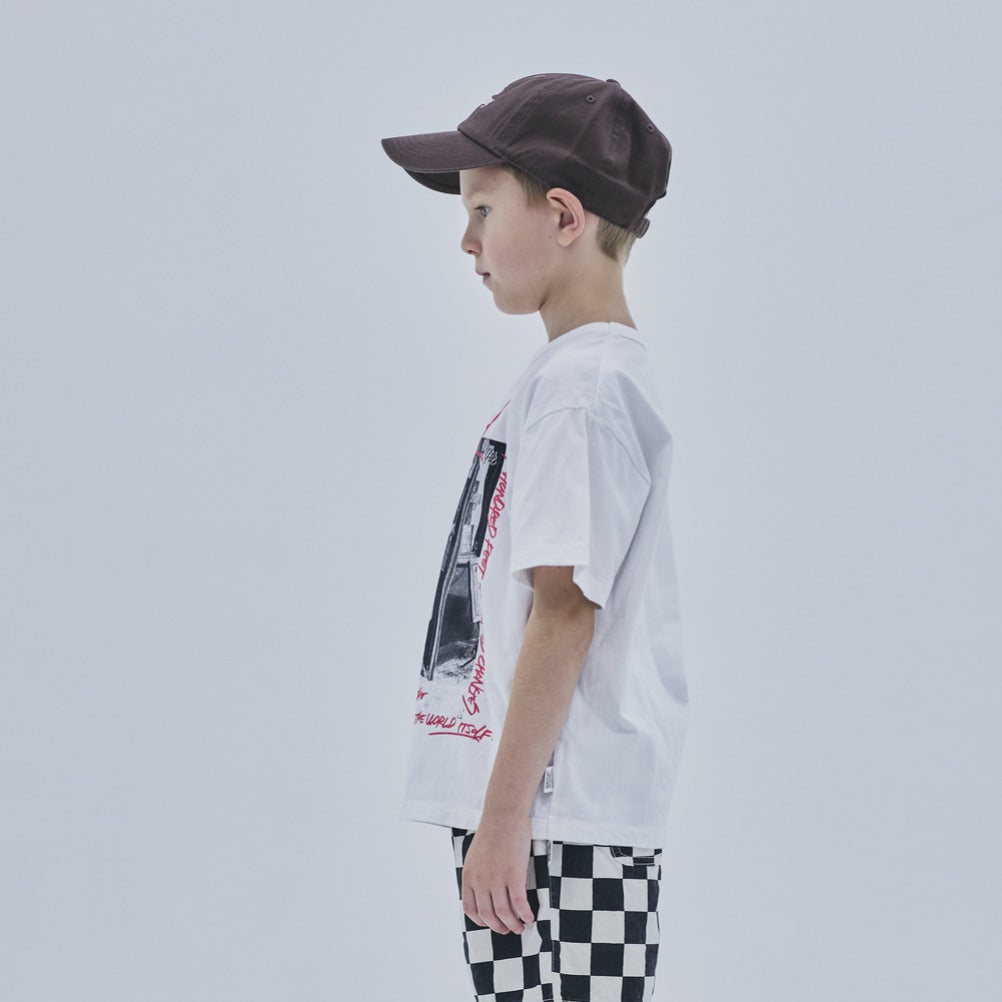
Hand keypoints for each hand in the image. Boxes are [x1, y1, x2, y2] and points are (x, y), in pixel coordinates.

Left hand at [461, 816, 535, 934]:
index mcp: (469, 875)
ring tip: (520, 927)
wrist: (503, 814)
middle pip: (488, 915)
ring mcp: (496, 879)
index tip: (490, 923)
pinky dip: (525, 913)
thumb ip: (478, 873)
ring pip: (504, 913)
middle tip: (508, 929)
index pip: (470, 908)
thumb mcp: (476, 854)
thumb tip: (486, 889)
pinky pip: (519, 903)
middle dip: (498, 926)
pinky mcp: (513, 875)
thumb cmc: (493, 830)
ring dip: (513, 924)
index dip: (481, 920)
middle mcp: (480, 881)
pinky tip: (530, 916)